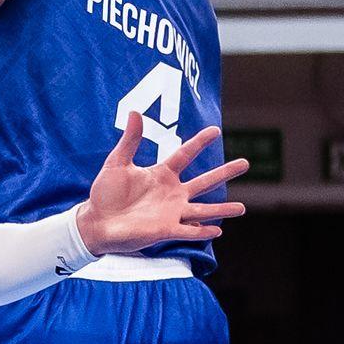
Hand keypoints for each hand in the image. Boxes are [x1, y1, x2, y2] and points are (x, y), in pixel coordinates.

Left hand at [71, 117, 245, 256]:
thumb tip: (135, 112)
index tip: (215, 130)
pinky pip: (189, 231)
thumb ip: (129, 140)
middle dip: (225, 173)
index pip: (185, 154)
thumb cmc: (106, 193)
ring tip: (242, 208)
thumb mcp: (117, 163)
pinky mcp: (166, 230)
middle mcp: (172, 193)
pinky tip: (219, 230)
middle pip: (204, 182)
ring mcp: (171, 212)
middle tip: (246, 163)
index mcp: (161, 175)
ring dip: (222, 209)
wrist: (96, 221)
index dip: (199, 142)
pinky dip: (203, 230)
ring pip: (203, 210)